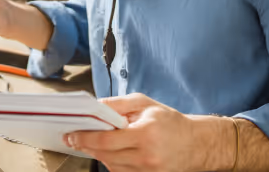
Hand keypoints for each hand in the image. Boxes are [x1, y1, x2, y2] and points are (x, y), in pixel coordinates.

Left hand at [64, 93, 233, 171]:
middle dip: (87, 146)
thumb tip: (95, 106)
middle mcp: (146, 156)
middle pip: (105, 155)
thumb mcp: (145, 104)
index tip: (71, 135)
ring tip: (94, 142)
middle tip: (74, 138)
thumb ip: (118, 104)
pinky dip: (112, 162)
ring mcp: (148, 171)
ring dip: (99, 154)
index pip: (106, 139)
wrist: (197, 144)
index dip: (85, 137)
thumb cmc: (171, 122)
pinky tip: (112, 152)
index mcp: (145, 133)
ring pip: (111, 166)